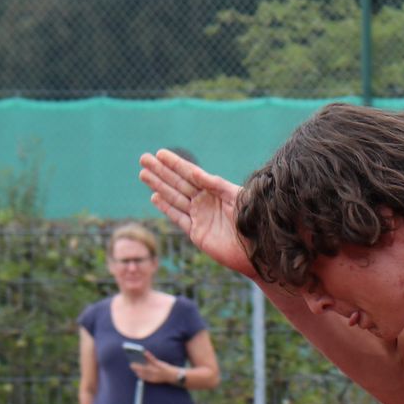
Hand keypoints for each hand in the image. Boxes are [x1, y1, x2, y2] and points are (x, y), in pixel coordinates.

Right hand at [130, 348, 182, 384]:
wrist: (175, 376)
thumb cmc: (166, 376)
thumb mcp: (158, 377)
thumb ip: (151, 375)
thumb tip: (143, 370)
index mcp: (152, 380)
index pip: (143, 377)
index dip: (138, 374)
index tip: (134, 371)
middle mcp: (153, 375)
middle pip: (142, 371)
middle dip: (136, 368)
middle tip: (131, 364)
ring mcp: (156, 370)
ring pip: (145, 365)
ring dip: (139, 361)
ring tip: (135, 356)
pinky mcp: (159, 365)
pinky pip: (152, 359)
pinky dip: (147, 355)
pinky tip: (144, 352)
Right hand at [140, 149, 253, 278]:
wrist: (259, 251)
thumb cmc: (254, 221)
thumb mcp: (237, 198)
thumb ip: (216, 185)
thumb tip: (195, 173)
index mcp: (216, 190)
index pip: (191, 174)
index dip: (176, 164)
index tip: (161, 153)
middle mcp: (206, 202)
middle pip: (178, 183)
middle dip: (161, 171)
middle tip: (143, 159)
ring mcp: (200, 217)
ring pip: (174, 198)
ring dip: (159, 186)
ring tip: (143, 174)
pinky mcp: (198, 233)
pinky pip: (178, 218)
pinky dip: (166, 208)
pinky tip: (155, 197)